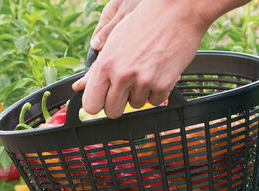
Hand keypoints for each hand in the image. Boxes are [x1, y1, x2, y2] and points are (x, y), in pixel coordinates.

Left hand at [73, 0, 212, 118]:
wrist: (177, 12)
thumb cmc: (144, 23)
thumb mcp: (114, 41)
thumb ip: (100, 68)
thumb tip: (81, 87)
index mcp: (105, 65)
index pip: (91, 103)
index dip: (97, 105)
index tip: (103, 101)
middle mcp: (122, 75)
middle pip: (112, 111)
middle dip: (118, 105)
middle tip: (125, 91)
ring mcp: (143, 82)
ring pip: (135, 105)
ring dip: (140, 93)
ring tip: (146, 70)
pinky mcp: (162, 85)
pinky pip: (155, 102)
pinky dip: (157, 91)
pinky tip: (159, 72)